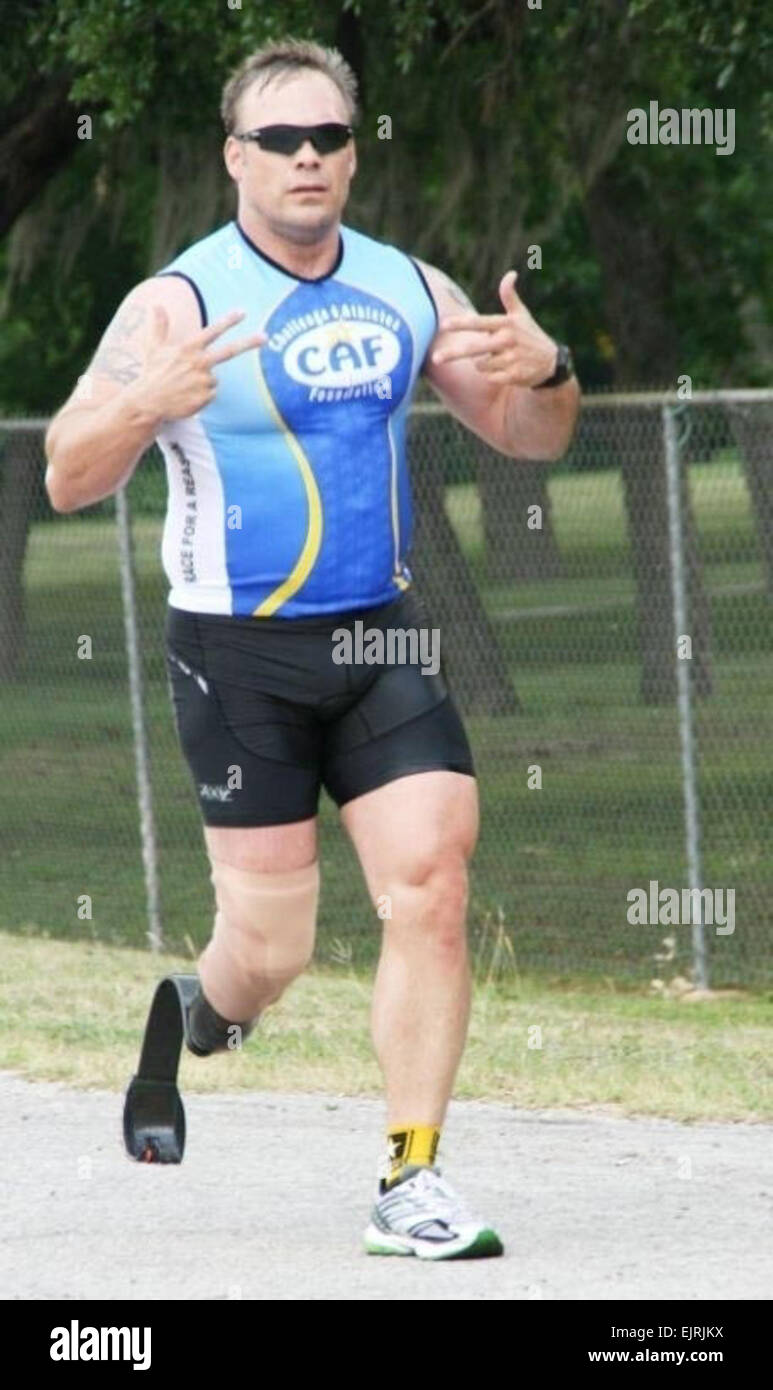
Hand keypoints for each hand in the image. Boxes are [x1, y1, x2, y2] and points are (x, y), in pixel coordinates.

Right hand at [131, 307, 267, 421]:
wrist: (149, 402)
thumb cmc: (152, 373)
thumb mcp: (153, 347)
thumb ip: (159, 326)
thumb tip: (156, 305)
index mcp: (188, 349)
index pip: (212, 332)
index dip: (228, 321)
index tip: (242, 312)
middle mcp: (199, 363)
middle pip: (229, 351)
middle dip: (249, 342)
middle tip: (265, 336)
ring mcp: (204, 381)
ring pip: (214, 378)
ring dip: (203, 382)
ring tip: (185, 386)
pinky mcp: (206, 397)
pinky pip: (211, 394)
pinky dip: (202, 395)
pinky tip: (188, 396)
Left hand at [431, 270, 557, 386]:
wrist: (551, 362)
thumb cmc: (530, 335)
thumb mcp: (522, 315)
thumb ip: (510, 296)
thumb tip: (511, 273)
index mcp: (506, 324)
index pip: (479, 322)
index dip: (461, 323)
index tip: (443, 325)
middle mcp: (508, 340)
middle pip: (474, 348)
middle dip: (453, 353)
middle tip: (435, 358)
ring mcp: (511, 359)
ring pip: (480, 365)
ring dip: (481, 364)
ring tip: (495, 359)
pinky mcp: (514, 376)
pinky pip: (490, 377)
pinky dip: (490, 375)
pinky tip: (501, 371)